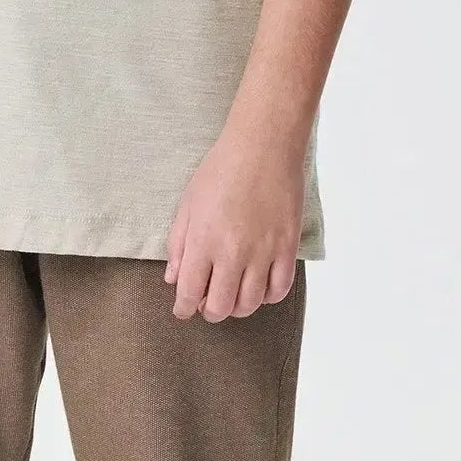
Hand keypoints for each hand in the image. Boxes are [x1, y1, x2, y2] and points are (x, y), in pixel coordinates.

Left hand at [163, 122, 304, 320]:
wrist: (263, 147)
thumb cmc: (221, 170)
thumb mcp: (188, 204)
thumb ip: (178, 245)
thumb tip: (173, 278)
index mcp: (203, 241)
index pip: (189, 292)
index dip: (183, 308)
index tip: (183, 311)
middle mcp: (232, 252)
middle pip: (220, 306)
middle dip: (210, 312)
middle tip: (207, 305)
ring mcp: (263, 252)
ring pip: (250, 304)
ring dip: (237, 308)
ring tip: (233, 297)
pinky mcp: (287, 247)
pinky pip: (279, 289)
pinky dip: (267, 296)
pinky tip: (259, 288)